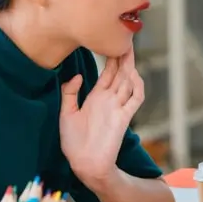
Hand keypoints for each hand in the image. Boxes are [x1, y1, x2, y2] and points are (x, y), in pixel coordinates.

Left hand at [59, 49, 143, 190]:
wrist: (84, 164)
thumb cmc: (74, 143)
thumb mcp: (66, 113)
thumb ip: (70, 93)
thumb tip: (78, 75)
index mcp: (96, 97)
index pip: (107, 73)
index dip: (111, 57)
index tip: (111, 41)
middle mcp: (109, 100)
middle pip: (120, 73)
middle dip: (123, 56)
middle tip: (125, 36)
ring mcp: (118, 108)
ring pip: (128, 82)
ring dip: (129, 66)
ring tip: (128, 49)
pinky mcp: (124, 118)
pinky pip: (135, 99)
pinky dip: (137, 86)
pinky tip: (133, 74)